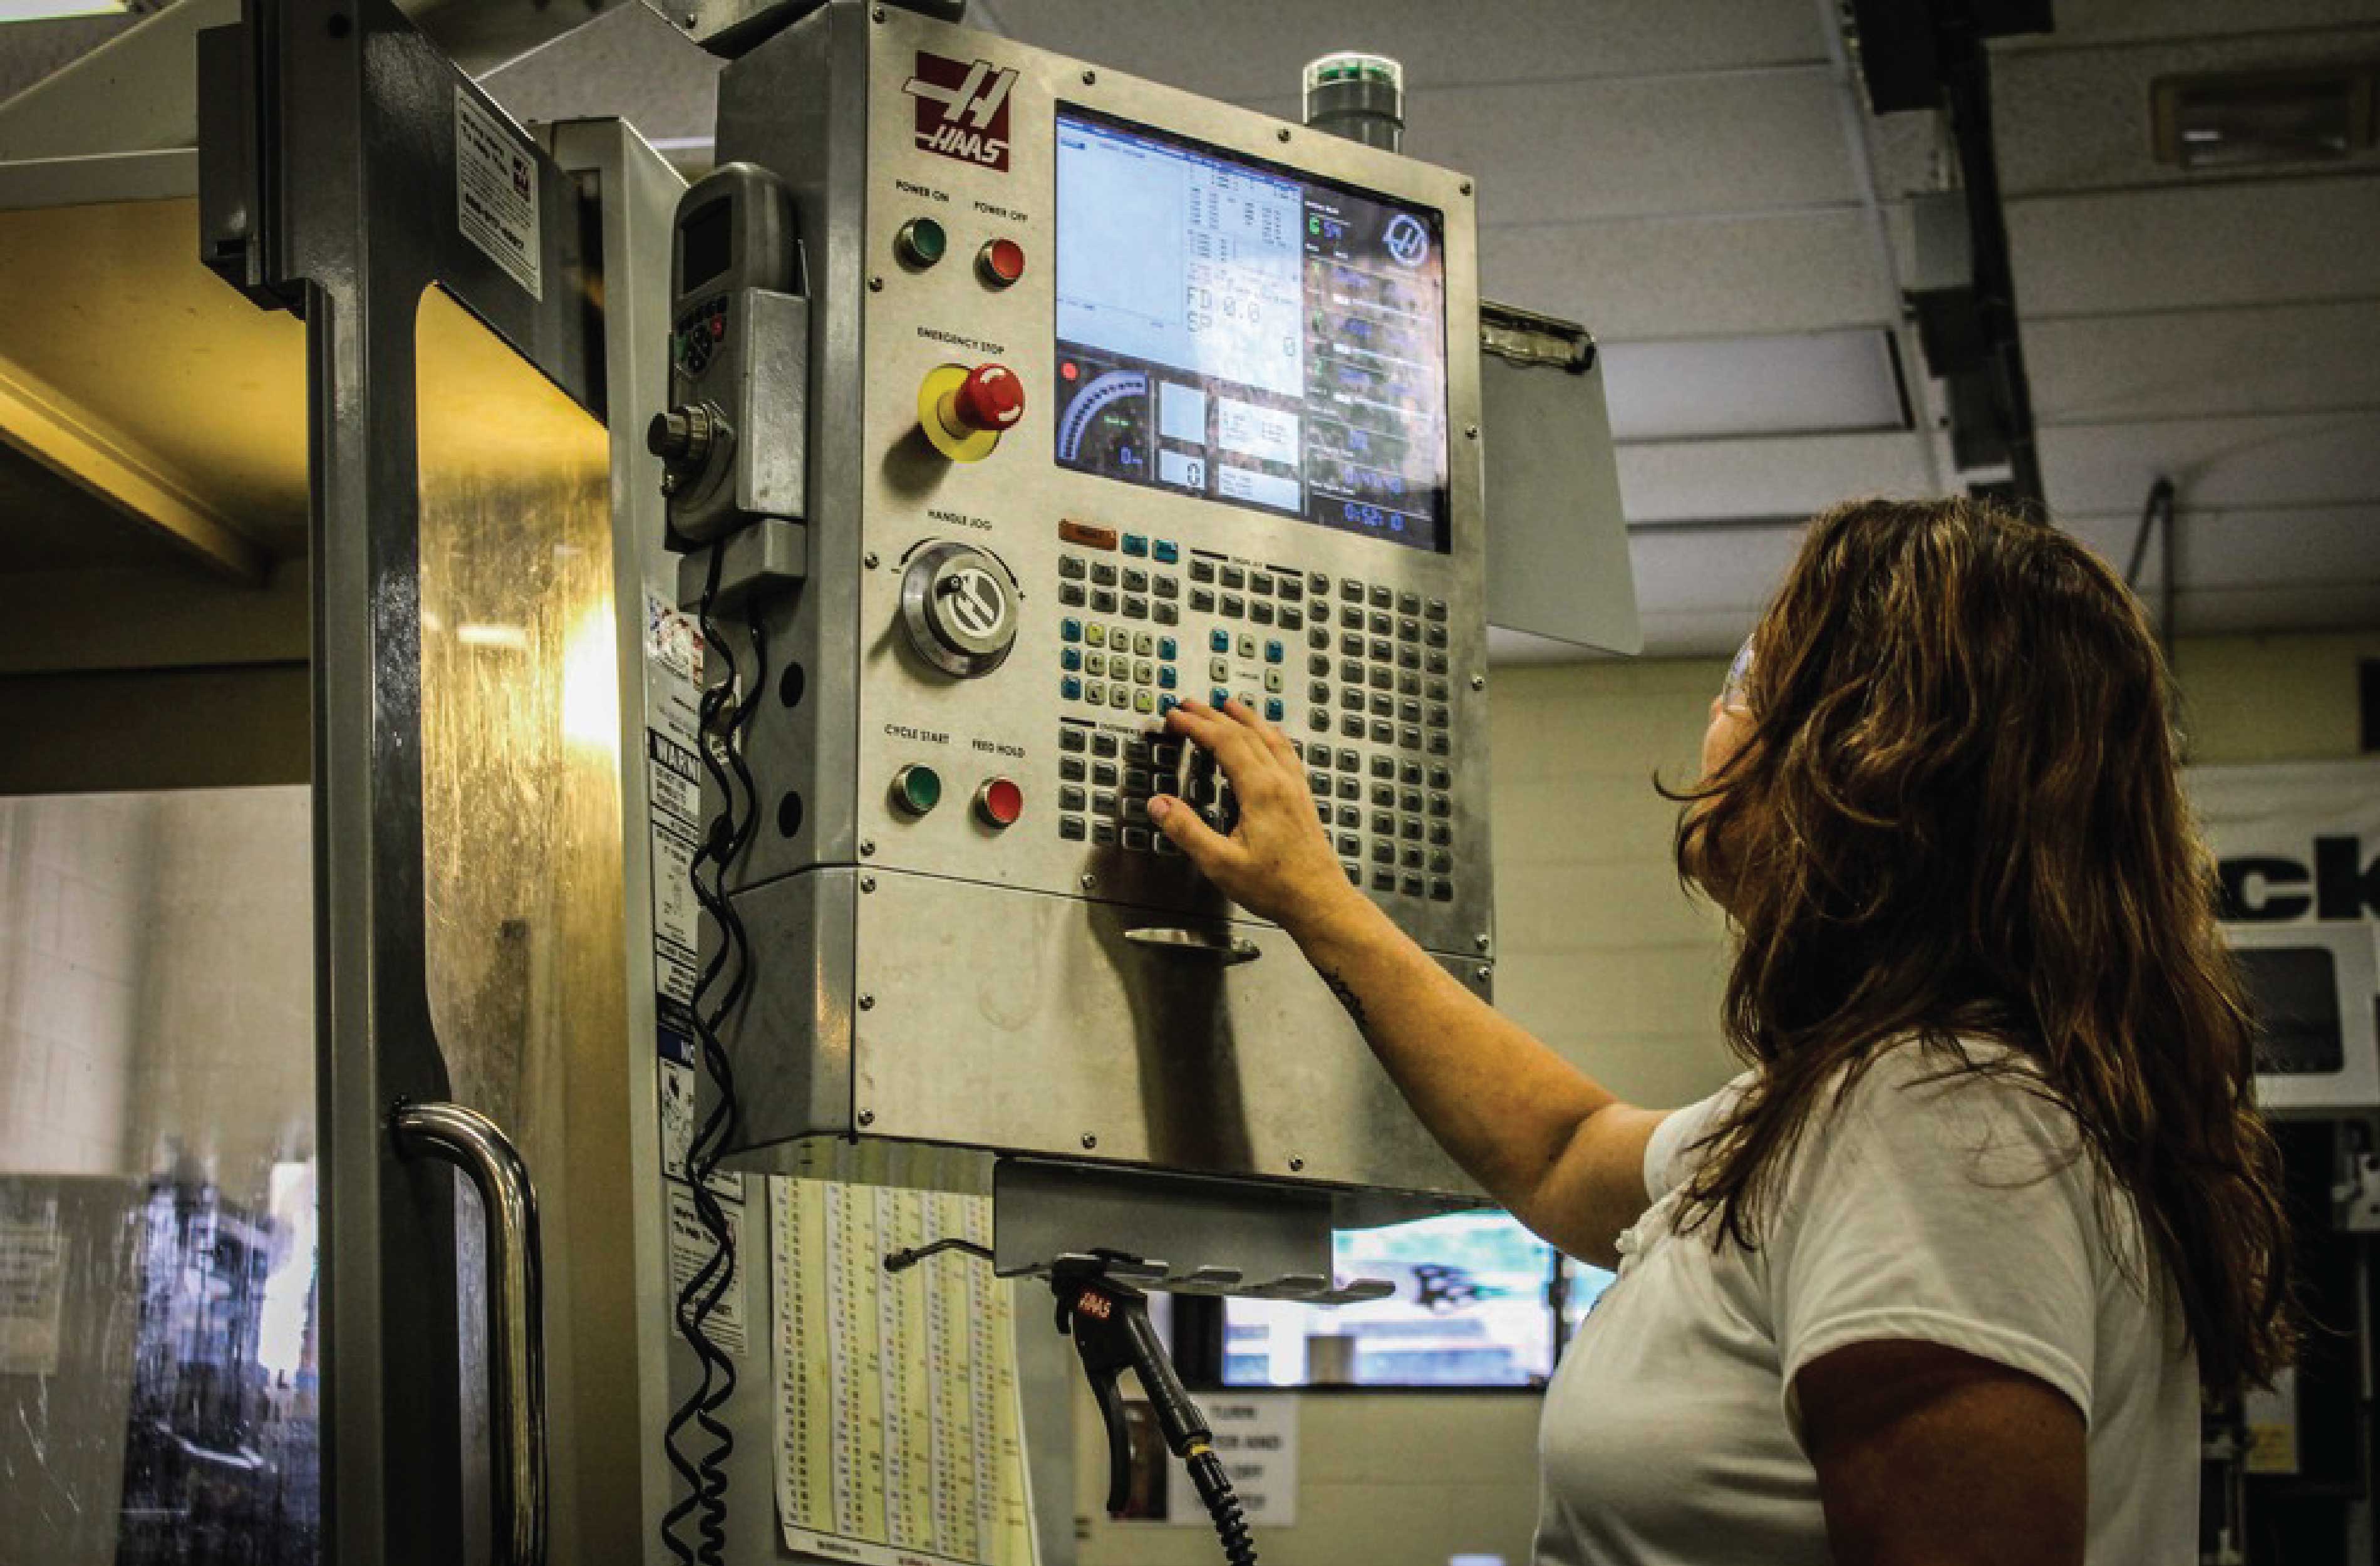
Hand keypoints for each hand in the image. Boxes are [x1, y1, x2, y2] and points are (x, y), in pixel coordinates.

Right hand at [1149, 697, 1363, 937]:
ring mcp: (1295, 787)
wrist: (1319, 901)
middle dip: (1213, 715)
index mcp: (1261, 790)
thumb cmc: (1276, 887)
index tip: (1176, 716)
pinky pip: (1286, 752)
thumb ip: (1187, 830)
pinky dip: (1270, 734)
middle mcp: (1281, 781)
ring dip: (1245, 718)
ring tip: (1229, 705)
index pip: (1224, 742)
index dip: (1197, 725)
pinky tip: (1270, 736)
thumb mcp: (1220, 863)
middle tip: (1189, 705)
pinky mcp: (1303, 798)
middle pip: (1245, 733)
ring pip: (1269, 737)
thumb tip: (1158, 804)